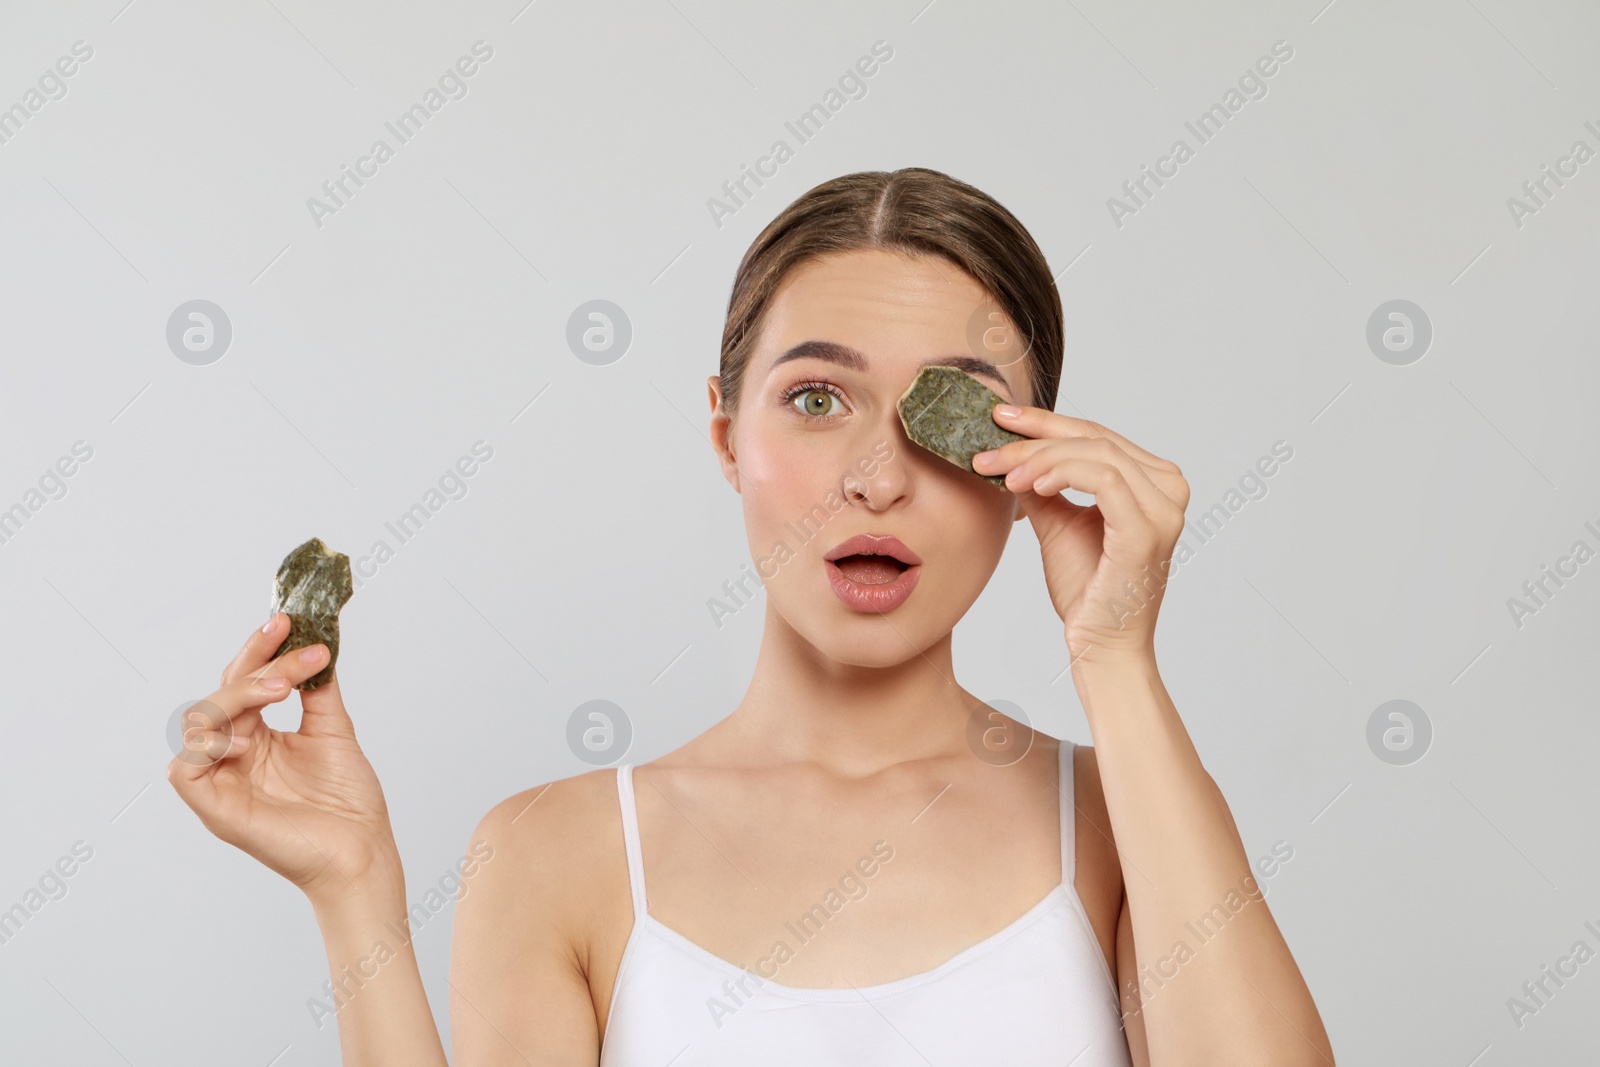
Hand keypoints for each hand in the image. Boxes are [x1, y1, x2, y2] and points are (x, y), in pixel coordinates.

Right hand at [167, 613, 399, 905]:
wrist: (361, 851)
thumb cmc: (349, 803)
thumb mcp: (333, 731)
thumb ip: (317, 689)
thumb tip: (314, 641)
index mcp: (258, 737)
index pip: (245, 682)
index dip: (260, 649)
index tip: (286, 620)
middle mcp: (234, 755)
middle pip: (221, 694)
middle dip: (256, 665)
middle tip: (294, 647)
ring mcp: (222, 780)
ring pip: (200, 721)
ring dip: (237, 696)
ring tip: (280, 690)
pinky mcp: (215, 807)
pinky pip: (186, 767)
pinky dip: (210, 742)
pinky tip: (245, 733)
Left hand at [973, 405, 1188, 664]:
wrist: (1100, 644)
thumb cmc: (1087, 590)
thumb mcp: (1058, 522)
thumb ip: (1043, 484)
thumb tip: (1012, 450)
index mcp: (1153, 482)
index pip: (1096, 436)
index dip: (1046, 422)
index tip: (1001, 417)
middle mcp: (1168, 489)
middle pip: (1095, 439)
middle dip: (1036, 436)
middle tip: (990, 443)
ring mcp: (1164, 509)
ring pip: (1096, 454)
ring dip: (1041, 457)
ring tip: (1002, 473)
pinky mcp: (1147, 530)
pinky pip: (1104, 480)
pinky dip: (1063, 473)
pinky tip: (1030, 484)